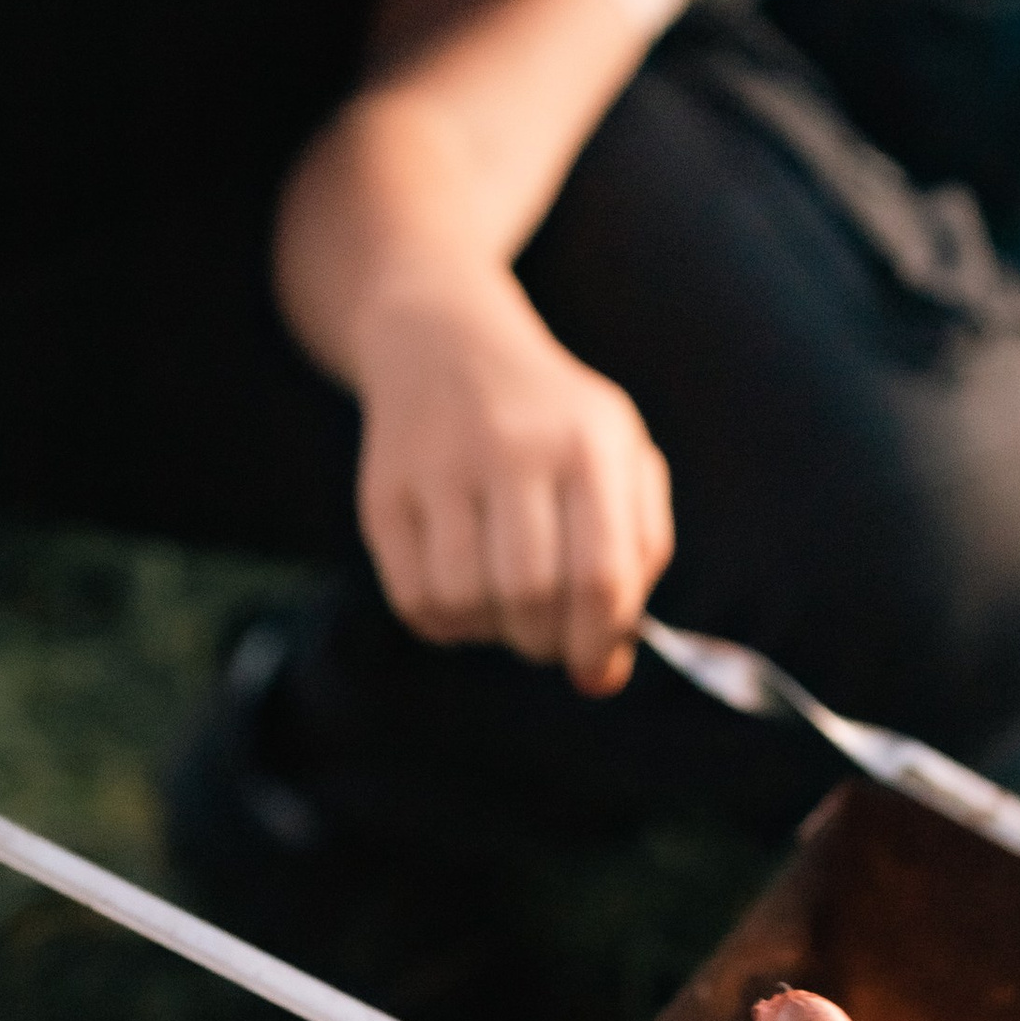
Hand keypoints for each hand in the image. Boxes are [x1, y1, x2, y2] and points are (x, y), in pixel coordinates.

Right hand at [343, 261, 673, 695]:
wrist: (448, 344)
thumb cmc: (556, 427)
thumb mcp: (620, 466)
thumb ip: (635, 566)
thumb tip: (602, 677)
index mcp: (590, 444)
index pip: (601, 576)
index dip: (599, 641)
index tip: (593, 659)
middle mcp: (513, 447)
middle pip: (530, 595)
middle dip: (544, 641)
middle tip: (546, 632)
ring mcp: (439, 466)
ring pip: (465, 602)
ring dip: (491, 632)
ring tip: (504, 605)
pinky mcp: (384, 491)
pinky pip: (413, 599)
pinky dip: (444, 622)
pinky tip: (462, 591)